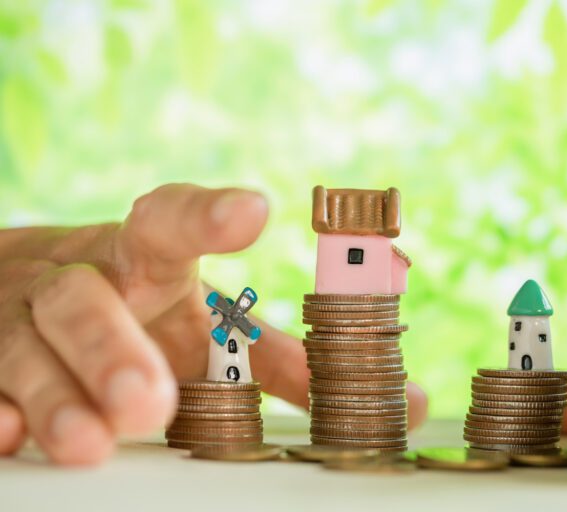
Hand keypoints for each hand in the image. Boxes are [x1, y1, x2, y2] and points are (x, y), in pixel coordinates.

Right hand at [0, 184, 428, 464]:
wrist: (16, 289)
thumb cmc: (138, 310)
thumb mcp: (207, 327)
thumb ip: (290, 363)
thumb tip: (401, 399)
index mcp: (144, 258)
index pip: (168, 222)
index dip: (207, 217)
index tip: (253, 211)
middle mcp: (81, 276)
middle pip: (90, 297)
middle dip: (115, 346)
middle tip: (149, 399)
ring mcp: (18, 316)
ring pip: (28, 346)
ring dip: (58, 394)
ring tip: (91, 443)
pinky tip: (6, 436)